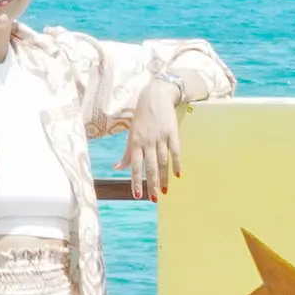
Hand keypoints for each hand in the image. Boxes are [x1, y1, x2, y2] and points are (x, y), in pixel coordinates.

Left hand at [124, 79, 183, 200]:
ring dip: (164, 177)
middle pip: (150, 166)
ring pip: (162, 161)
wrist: (155, 96)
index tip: (137, 195)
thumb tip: (116, 168)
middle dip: (151, 183)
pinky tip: (178, 174)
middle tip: (154, 199)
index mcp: (135, 143)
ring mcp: (160, 137)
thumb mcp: (131, 135)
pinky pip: (175, 150)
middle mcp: (147, 141)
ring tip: (165, 191)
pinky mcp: (172, 132)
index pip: (135, 166)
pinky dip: (177, 163)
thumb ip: (126, 153)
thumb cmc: (141, 117)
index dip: (136, 181)